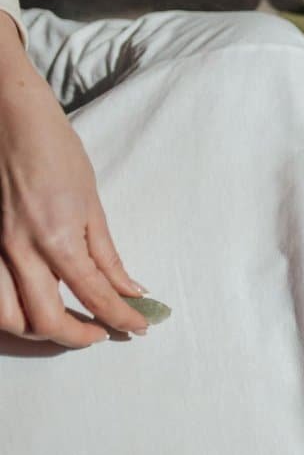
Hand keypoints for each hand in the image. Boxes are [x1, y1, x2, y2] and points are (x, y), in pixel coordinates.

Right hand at [0, 17, 147, 347]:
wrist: (7, 118)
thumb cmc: (55, 151)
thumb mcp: (91, 201)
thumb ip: (106, 252)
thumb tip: (131, 288)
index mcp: (57, 237)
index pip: (95, 294)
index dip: (121, 318)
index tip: (139, 327)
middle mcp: (19, 251)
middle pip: (45, 320)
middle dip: (78, 337)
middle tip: (103, 333)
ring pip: (6, 318)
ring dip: (38, 332)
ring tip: (66, 326)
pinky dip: (11, 311)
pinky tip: (33, 304)